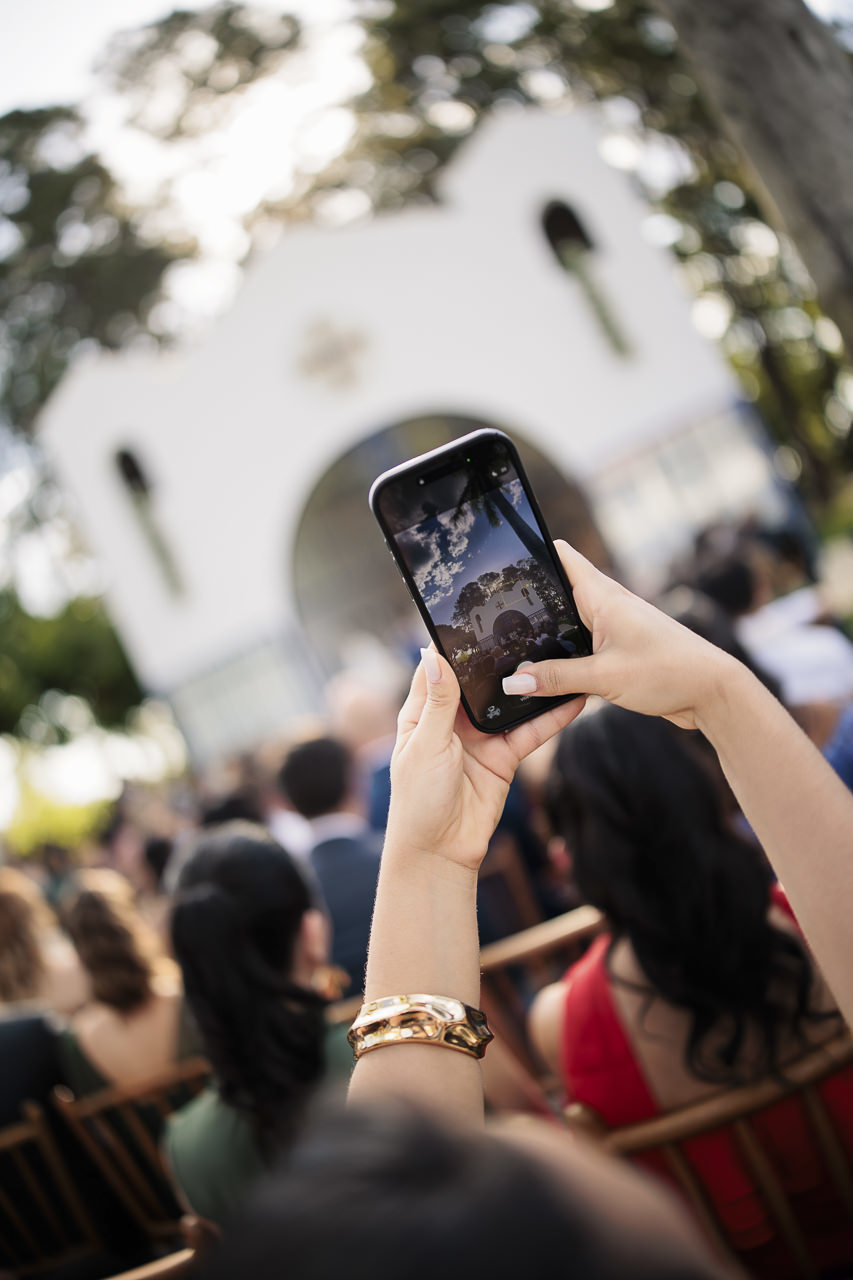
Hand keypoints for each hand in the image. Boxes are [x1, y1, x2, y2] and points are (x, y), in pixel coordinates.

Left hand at [387, 647, 585, 872]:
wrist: (440, 852)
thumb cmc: (418, 800)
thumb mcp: (425, 745)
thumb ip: (437, 702)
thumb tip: (432, 654)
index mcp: (422, 713)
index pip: (438, 670)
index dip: (453, 645)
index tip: (474, 616)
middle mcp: (452, 722)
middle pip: (479, 682)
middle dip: (500, 659)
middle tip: (526, 626)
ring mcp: (481, 739)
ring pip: (509, 704)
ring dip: (529, 685)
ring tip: (556, 655)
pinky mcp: (505, 758)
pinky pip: (530, 733)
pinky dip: (551, 718)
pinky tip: (571, 699)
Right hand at [501, 542, 739, 731]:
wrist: (713, 693)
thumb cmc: (668, 672)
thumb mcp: (604, 677)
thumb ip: (556, 678)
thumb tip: (514, 682)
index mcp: (604, 596)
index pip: (563, 556)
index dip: (535, 549)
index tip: (503, 552)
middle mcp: (608, 605)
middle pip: (560, 591)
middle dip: (530, 599)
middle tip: (491, 609)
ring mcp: (615, 626)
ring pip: (570, 621)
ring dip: (548, 631)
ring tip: (509, 643)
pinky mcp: (621, 649)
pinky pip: (583, 645)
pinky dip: (565, 653)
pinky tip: (547, 671)